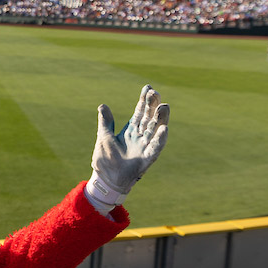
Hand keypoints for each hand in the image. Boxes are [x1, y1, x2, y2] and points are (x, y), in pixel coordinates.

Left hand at [87, 85, 168, 207]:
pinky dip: (159, 139)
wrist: (106, 179)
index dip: (144, 101)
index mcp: (130, 131)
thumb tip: (103, 105)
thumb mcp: (104, 137)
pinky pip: (155, 148)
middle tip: (155, 93)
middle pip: (149, 118)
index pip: (139, 113)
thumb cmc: (106, 159)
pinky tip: (163, 128)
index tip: (148, 87)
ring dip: (160, 118)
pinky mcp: (147, 159)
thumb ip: (105, 122)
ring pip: (155, 129)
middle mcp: (140, 137)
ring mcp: (145, 147)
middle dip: (153, 105)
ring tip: (164, 106)